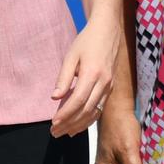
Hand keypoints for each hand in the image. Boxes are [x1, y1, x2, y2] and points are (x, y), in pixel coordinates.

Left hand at [50, 17, 118, 137]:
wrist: (108, 31)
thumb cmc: (87, 41)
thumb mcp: (71, 56)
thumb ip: (63, 77)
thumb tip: (55, 97)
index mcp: (92, 73)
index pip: (77, 101)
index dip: (65, 114)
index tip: (53, 123)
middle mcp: (103, 82)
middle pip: (86, 110)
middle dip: (69, 124)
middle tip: (54, 132)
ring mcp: (109, 86)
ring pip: (94, 112)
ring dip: (79, 125)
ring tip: (64, 132)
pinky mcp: (110, 87)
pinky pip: (99, 108)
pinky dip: (89, 119)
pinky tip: (78, 125)